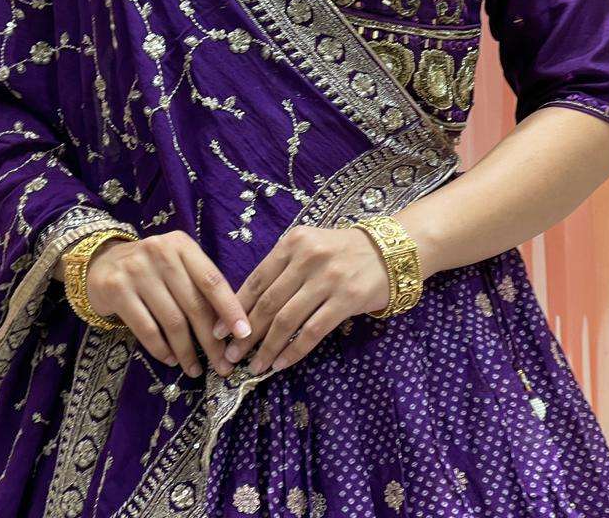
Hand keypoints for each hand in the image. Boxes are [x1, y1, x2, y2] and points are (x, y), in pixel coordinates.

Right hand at [81, 230, 252, 378]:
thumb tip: (231, 328)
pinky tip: (170, 360)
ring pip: (172, 321)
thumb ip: (200, 287)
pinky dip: (162, 349)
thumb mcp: (177, 266)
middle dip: (211, 341)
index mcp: (182, 245)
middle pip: (194, 305)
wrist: (101, 262)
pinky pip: (147, 329)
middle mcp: (160, 253)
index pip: (212, 280)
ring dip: (187, 352)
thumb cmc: (151, 269)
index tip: (244, 335)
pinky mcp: (117, 290)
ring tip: (195, 369)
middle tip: (223, 366)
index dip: (230, 309)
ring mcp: (136, 270)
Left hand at [211, 225, 396, 376]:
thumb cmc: (342, 252)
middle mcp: (307, 257)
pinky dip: (293, 350)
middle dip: (246, 333)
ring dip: (267, 347)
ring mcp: (328, 278)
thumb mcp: (309, 248)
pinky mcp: (346, 299)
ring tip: (255, 366)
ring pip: (287, 319)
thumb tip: (246, 309)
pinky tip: (281, 363)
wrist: (389, 251)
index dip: (235, 308)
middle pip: (268, 302)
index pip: (257, 279)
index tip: (219, 331)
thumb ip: (282, 270)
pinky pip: (313, 331)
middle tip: (231, 355)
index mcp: (293, 243)